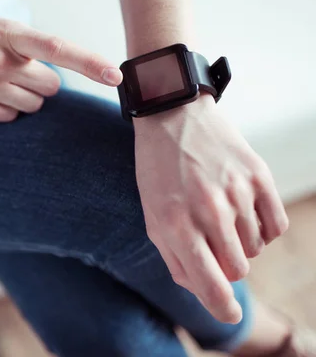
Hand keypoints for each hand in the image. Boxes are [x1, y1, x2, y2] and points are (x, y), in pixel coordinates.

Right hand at [0, 15, 121, 120]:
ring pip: (33, 105)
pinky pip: (10, 118)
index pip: (57, 48)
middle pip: (51, 87)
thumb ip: (23, 42)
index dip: (89, 63)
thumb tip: (59, 68)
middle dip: (43, 83)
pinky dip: (4, 110)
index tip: (115, 76)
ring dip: (24, 98)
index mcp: (5, 32)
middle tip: (20, 74)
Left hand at [133, 94, 288, 323]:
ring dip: (241, 242)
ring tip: (220, 216)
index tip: (229, 313)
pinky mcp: (259, 176)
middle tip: (210, 241)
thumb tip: (204, 290)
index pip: (212, 285)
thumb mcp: (152, 216)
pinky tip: (243, 211)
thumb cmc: (158, 171)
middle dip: (225, 264)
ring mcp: (238, 193)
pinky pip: (277, 227)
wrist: (173, 116)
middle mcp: (209, 212)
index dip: (223, 308)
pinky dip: (262, 228)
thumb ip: (175, 258)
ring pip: (256, 249)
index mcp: (176, 226)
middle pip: (238, 270)